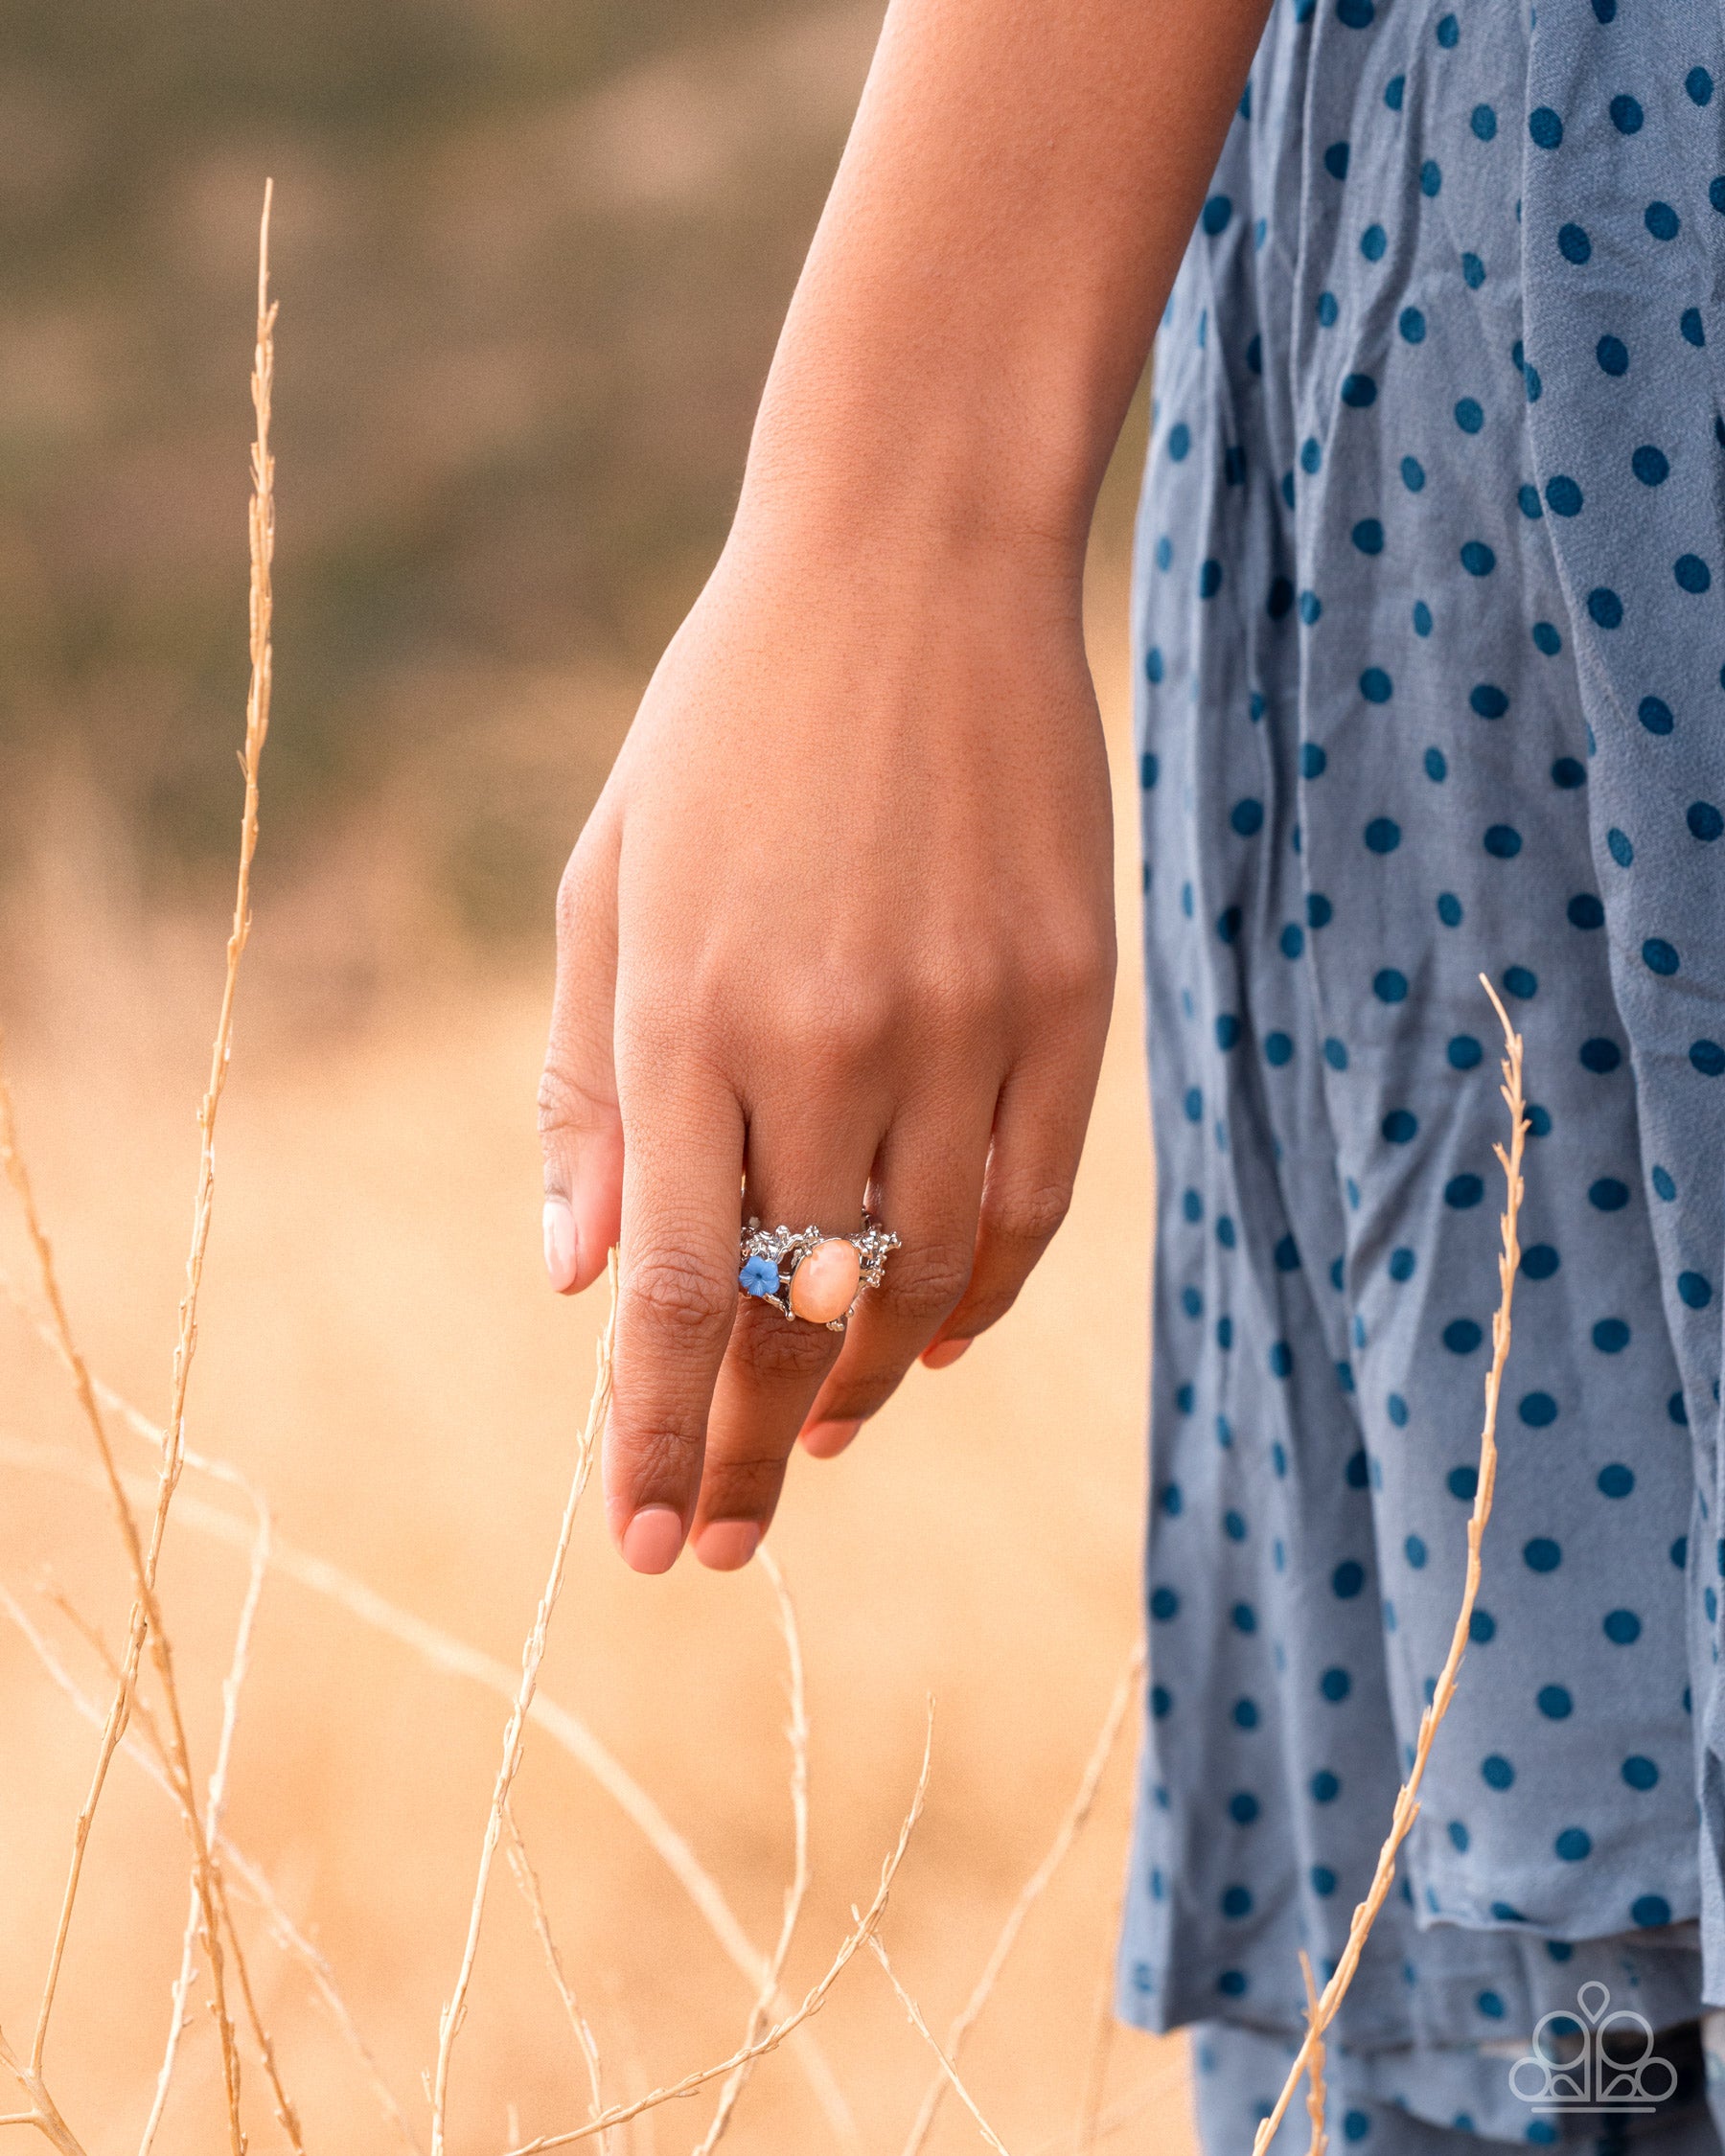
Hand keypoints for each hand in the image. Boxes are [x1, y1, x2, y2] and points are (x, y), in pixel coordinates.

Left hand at [538, 519, 1113, 1572]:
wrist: (909, 566)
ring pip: (927, 1279)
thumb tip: (579, 1284)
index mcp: (691, 1013)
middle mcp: (832, 1039)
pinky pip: (1033, 1203)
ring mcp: (967, 1021)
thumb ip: (586, 1093)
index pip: (678, 1291)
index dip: (661, 1437)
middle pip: (799, 1313)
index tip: (654, 1545)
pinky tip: (937, 1338)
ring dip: (867, 1380)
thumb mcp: (609, 888)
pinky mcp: (1072, 997)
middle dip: (753, 1448)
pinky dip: (983, 1295)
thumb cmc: (726, 732)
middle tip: (728, 1537)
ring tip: (822, 1436)